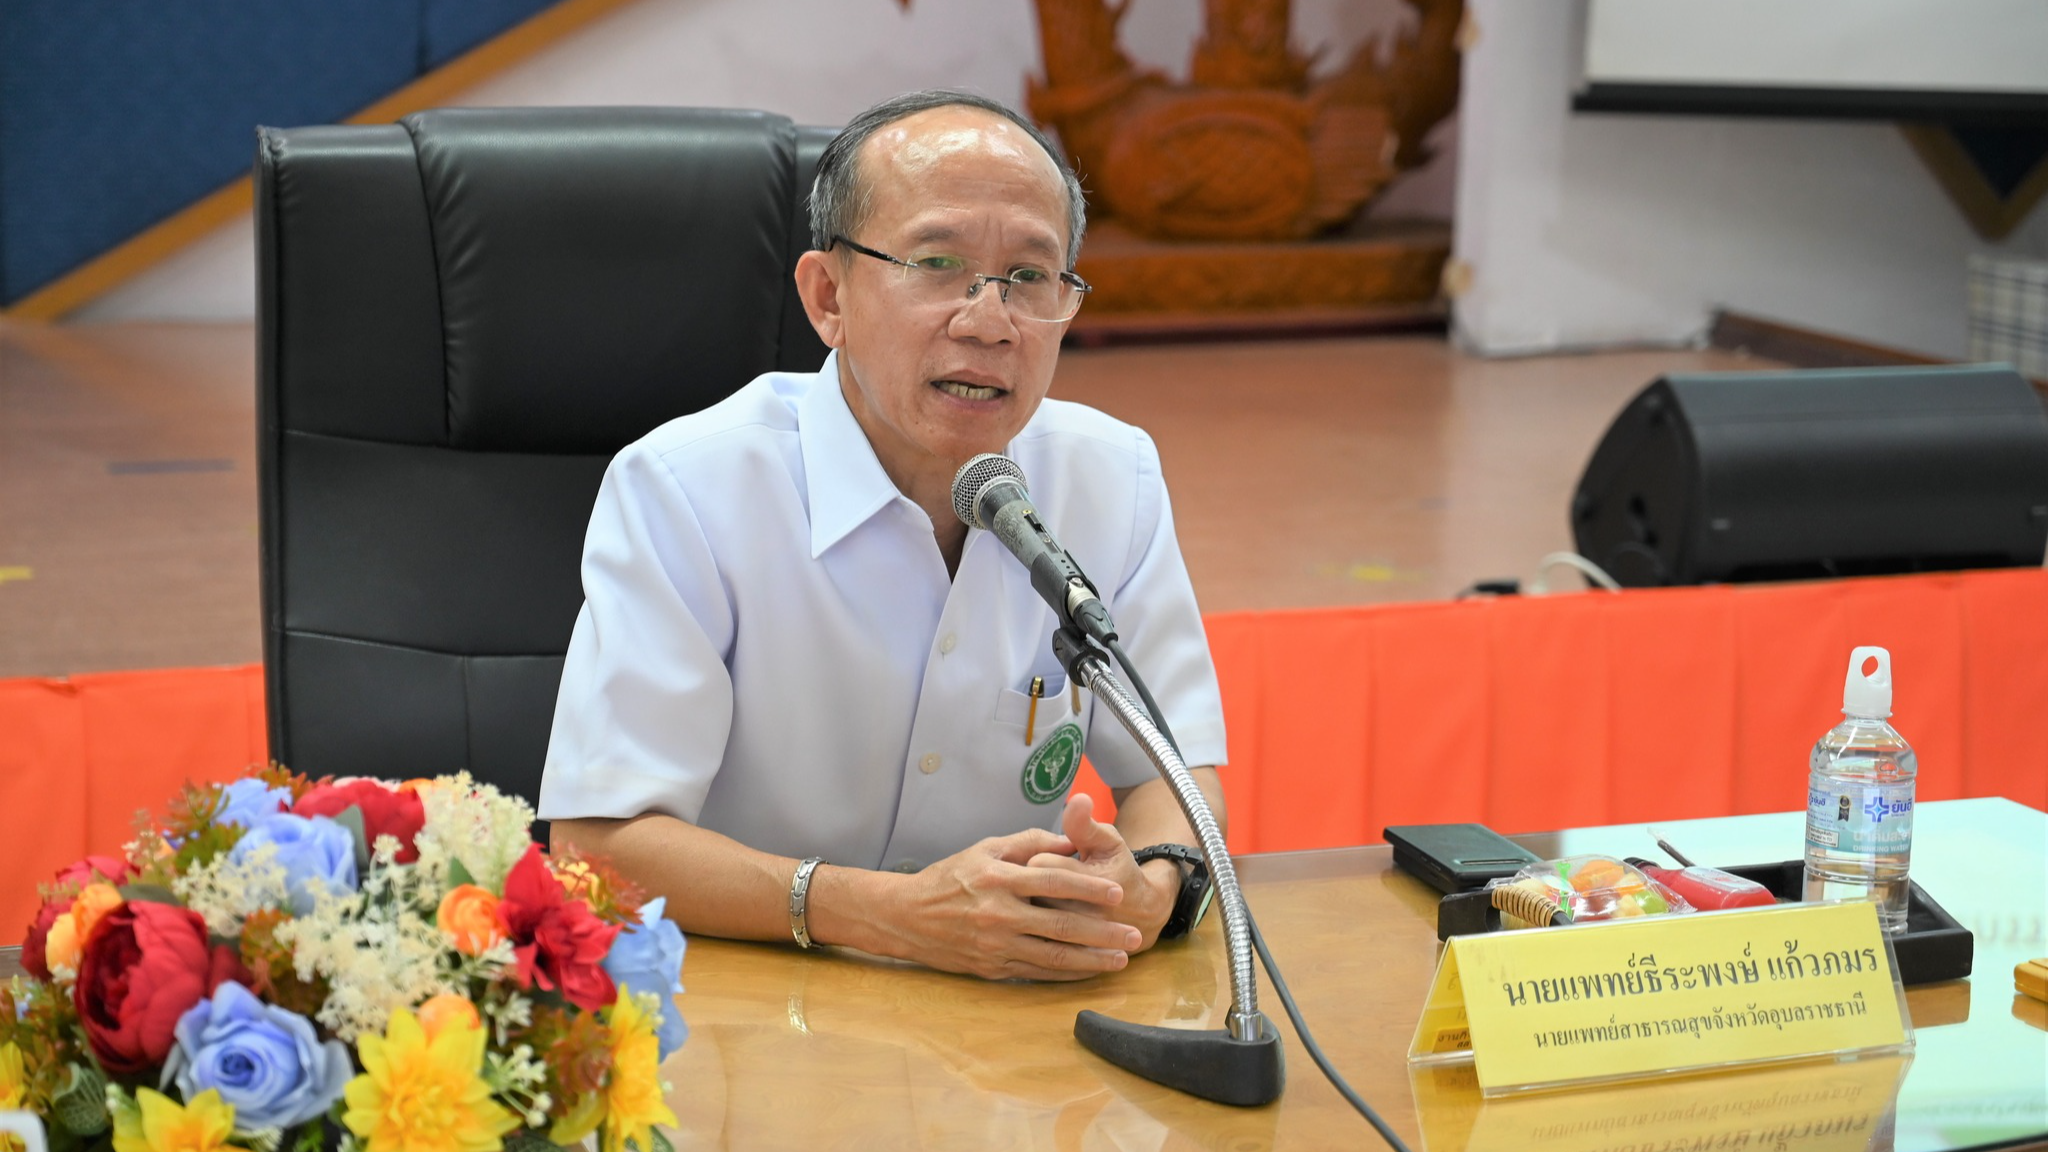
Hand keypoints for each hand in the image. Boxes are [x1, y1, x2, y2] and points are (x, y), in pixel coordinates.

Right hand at [859, 827, 1142, 981]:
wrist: (906, 916)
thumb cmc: (948, 877)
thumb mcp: (984, 849)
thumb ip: (1028, 842)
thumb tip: (1068, 839)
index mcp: (999, 879)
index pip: (1054, 882)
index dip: (1089, 888)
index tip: (1119, 893)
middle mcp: (999, 914)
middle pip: (1061, 925)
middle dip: (1102, 932)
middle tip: (1134, 935)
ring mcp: (996, 945)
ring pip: (1053, 956)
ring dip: (1091, 960)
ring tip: (1120, 959)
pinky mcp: (993, 968)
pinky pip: (1037, 973)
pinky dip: (1066, 974)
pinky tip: (1088, 971)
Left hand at [1027, 793, 1179, 950]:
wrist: (1141, 916)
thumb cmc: (1119, 871)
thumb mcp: (1108, 842)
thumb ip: (1086, 824)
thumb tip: (1077, 799)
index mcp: (1090, 882)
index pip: (1042, 866)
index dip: (1035, 857)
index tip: (1038, 857)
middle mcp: (1082, 913)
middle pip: (1032, 893)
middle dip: (1026, 884)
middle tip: (1031, 880)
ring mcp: (1074, 938)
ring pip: (1030, 919)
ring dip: (1024, 908)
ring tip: (1030, 900)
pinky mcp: (1069, 954)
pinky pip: (1036, 943)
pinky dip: (1028, 932)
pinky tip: (1029, 922)